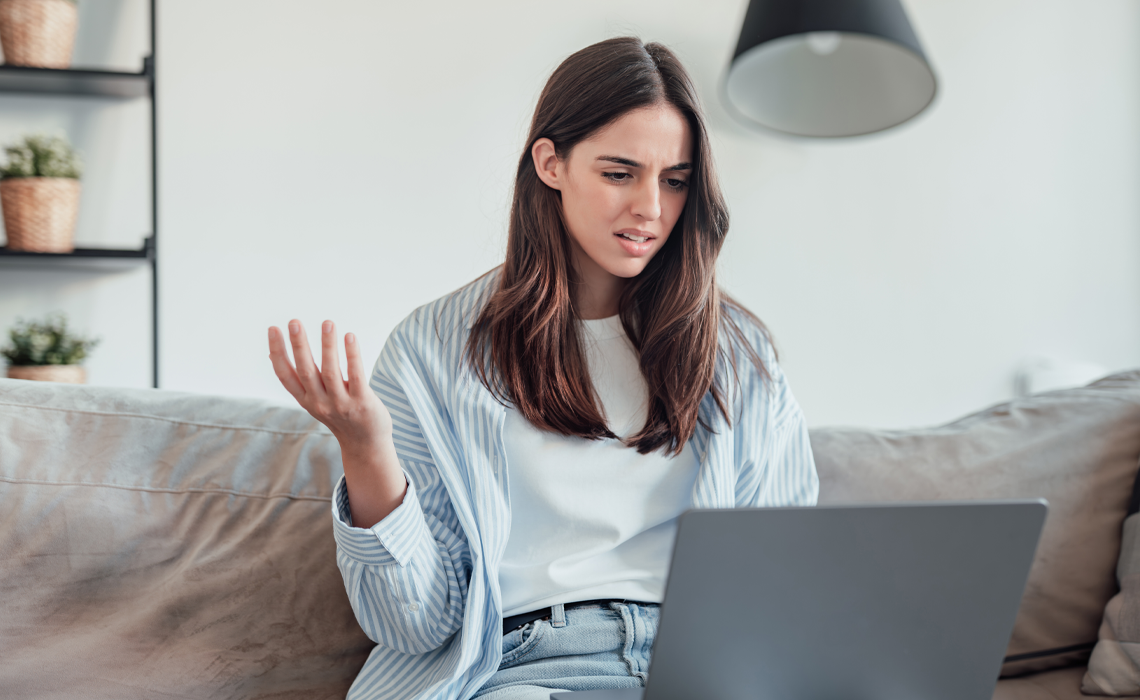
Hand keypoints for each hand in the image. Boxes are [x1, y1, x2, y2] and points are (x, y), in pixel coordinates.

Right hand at [268, 319, 391, 448]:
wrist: (365, 444)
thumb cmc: (339, 415)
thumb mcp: (313, 400)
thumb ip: (298, 380)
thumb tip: (273, 354)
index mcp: (306, 400)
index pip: (285, 375)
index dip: (277, 352)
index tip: (273, 329)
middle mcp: (320, 403)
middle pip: (306, 371)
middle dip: (299, 345)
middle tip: (294, 322)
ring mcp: (341, 404)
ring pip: (331, 372)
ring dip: (327, 346)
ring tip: (327, 323)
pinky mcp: (362, 403)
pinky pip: (356, 376)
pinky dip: (352, 356)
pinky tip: (350, 337)